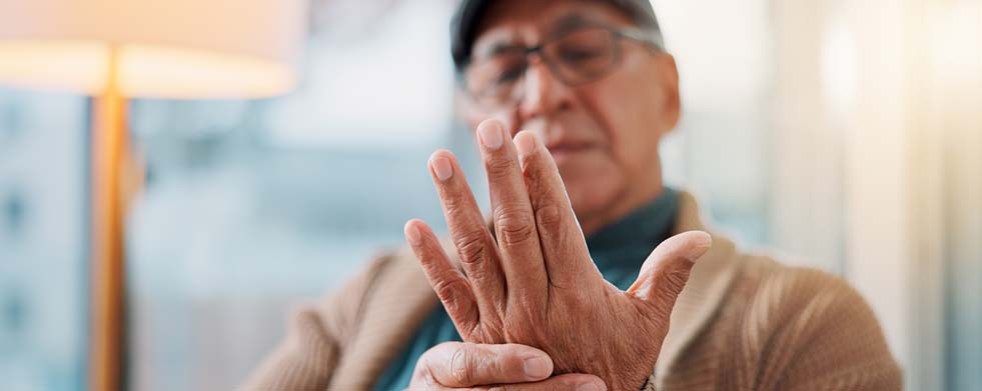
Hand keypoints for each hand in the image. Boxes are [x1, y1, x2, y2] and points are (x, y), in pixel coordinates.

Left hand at [404, 119, 711, 389]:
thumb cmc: (619, 365)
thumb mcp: (650, 323)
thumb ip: (669, 275)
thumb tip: (703, 236)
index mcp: (578, 295)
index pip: (555, 226)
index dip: (541, 181)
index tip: (528, 140)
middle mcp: (535, 304)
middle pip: (514, 229)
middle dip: (500, 175)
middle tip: (489, 127)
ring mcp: (501, 320)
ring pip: (476, 253)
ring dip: (457, 204)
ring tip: (439, 159)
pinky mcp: (477, 336)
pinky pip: (450, 295)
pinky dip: (430, 261)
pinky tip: (413, 226)